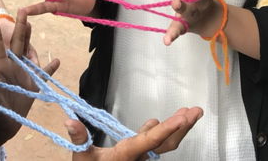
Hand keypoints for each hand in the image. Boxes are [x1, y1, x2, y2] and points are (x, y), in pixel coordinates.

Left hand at [0, 9, 60, 142]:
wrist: (2, 125)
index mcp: (1, 65)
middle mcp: (13, 66)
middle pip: (17, 42)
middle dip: (19, 26)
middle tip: (22, 9)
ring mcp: (23, 75)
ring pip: (29, 52)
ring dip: (30, 39)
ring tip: (31, 24)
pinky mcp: (33, 86)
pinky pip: (44, 74)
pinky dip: (50, 68)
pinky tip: (57, 60)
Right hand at [65, 107, 202, 160]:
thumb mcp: (82, 157)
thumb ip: (79, 138)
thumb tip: (70, 121)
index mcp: (127, 155)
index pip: (150, 141)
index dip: (166, 129)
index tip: (181, 118)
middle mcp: (138, 156)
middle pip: (167, 143)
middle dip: (183, 126)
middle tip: (197, 110)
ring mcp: (139, 157)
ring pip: (163, 143)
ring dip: (177, 127)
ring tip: (189, 112)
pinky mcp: (135, 156)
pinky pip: (150, 143)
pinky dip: (158, 131)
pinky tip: (157, 121)